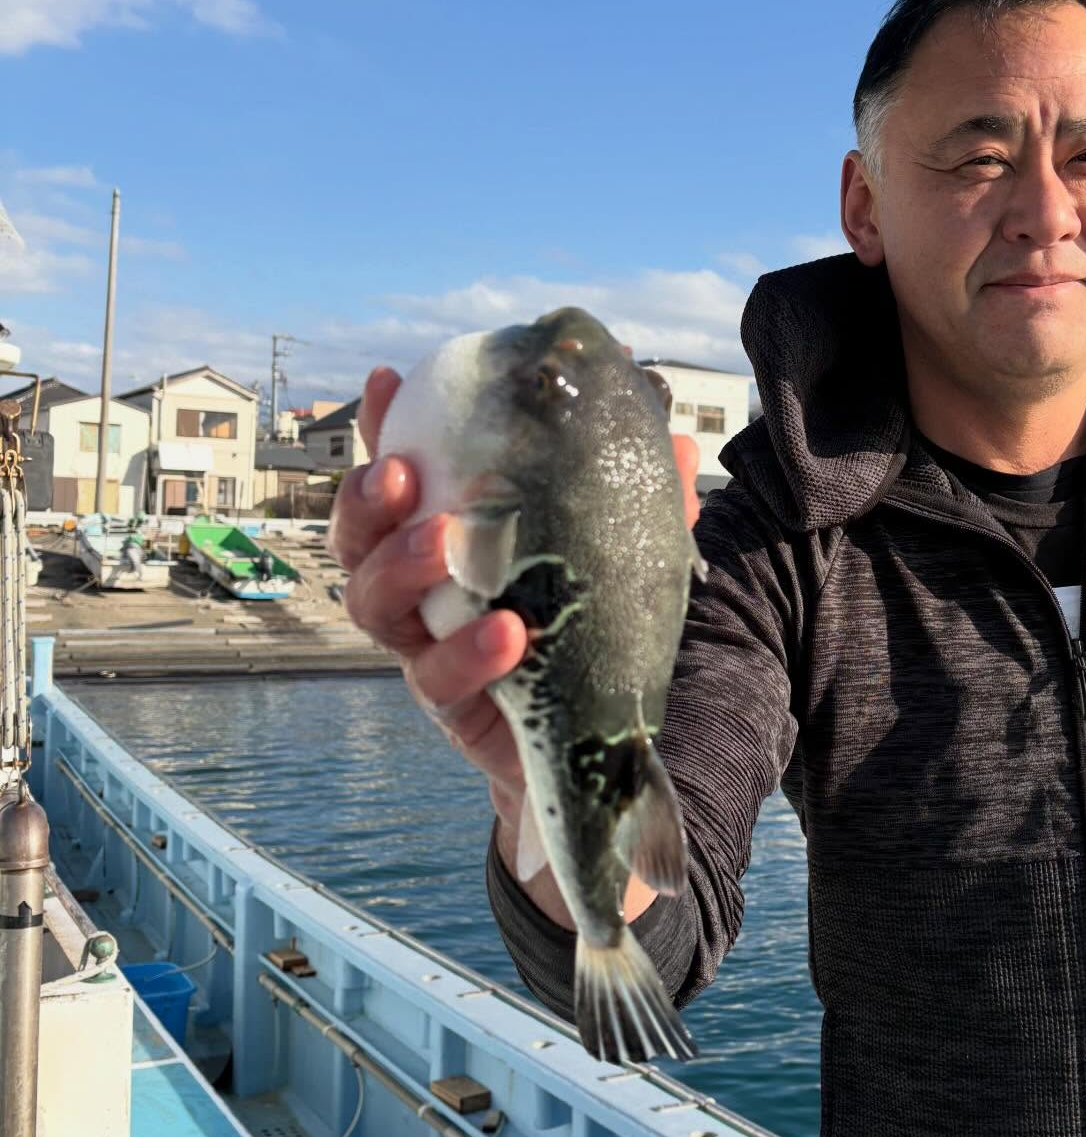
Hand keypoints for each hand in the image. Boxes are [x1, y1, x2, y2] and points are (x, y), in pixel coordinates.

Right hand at [332, 365, 701, 920]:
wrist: (595, 755)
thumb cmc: (589, 640)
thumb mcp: (614, 567)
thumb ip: (635, 509)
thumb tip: (677, 439)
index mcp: (447, 548)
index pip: (400, 484)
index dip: (380, 433)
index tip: (386, 382)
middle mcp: (420, 598)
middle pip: (357, 543)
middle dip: (365, 501)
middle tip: (398, 471)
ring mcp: (427, 653)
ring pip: (374, 607)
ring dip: (401, 564)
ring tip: (444, 540)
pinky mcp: (453, 710)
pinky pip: (438, 679)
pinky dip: (469, 652)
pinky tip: (507, 632)